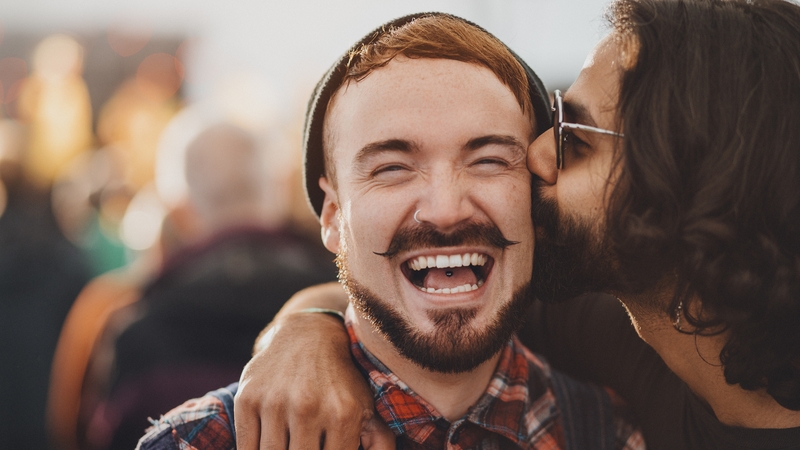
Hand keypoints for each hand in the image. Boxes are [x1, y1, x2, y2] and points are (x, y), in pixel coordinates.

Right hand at [234, 312, 394, 449]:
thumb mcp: (367, 409)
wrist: (309, 335)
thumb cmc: (342, 382)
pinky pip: (245, 448)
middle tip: (305, 447)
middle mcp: (308, 408)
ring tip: (292, 445)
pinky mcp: (248, 398)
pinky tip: (270, 446)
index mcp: (343, 415)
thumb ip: (379, 445)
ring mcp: (275, 402)